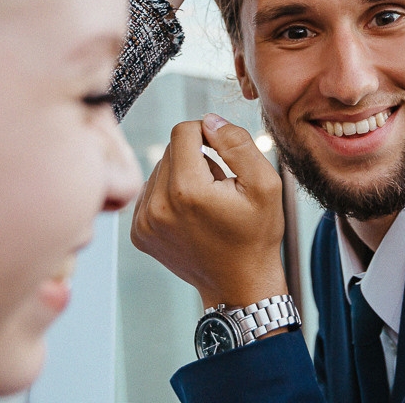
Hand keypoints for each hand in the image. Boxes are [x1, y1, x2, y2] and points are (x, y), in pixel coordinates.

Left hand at [130, 113, 287, 308]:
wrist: (239, 285)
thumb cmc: (256, 235)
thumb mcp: (265, 184)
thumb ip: (237, 143)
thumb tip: (209, 120)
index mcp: (187, 190)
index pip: (183, 131)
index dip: (208, 134)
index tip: (223, 155)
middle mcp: (158, 205)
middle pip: (169, 149)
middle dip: (196, 157)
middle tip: (219, 186)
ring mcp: (144, 222)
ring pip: (159, 169)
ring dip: (182, 175)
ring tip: (206, 203)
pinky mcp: (139, 233)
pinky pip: (151, 192)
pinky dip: (170, 195)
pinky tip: (191, 215)